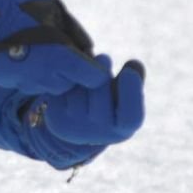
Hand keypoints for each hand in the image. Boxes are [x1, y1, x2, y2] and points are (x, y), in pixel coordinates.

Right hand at [0, 0, 109, 95]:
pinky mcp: (5, 81)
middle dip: (70, 73)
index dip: (96, 71)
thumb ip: (76, 35)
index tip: (93, 62)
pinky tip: (20, 54)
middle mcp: (44, 75)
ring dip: (48, 75)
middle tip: (62, 53)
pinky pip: (23, 83)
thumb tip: (89, 52)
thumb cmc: (23, 4)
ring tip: (38, 52)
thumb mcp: (57, 12)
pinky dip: (27, 74)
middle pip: (69, 85)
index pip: (94, 79)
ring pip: (46, 87)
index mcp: (61, 57)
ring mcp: (22, 81)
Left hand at [23, 57, 145, 160]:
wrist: (77, 125)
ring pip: (80, 89)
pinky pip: (64, 89)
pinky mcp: (57, 118)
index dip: (132, 91)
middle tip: (104, 58)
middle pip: (101, 94)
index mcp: (122, 130)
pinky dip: (70, 78)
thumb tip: (134, 66)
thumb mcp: (126, 94)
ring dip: (85, 73)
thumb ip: (135, 80)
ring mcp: (76, 128)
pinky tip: (74, 77)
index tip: (131, 67)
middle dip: (102, 71)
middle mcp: (99, 134)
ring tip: (89, 67)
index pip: (130, 118)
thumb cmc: (109, 103)